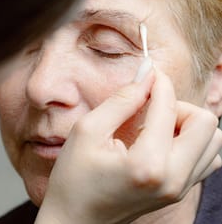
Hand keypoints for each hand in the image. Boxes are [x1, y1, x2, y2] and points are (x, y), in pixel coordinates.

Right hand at [36, 68, 221, 223]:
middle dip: (179, 105)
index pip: (169, 108)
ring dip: (187, 122)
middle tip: (152, 107)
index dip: (159, 82)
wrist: (74, 222)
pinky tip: (164, 140)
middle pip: (205, 122)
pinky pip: (208, 157)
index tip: (149, 73)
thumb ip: (122, 99)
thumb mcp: (88, 130)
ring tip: (157, 125)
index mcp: (147, 164)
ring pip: (212, 139)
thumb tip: (146, 73)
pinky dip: (192, 139)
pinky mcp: (180, 191)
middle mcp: (173, 179)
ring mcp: (180, 188)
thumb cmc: (74, 179)